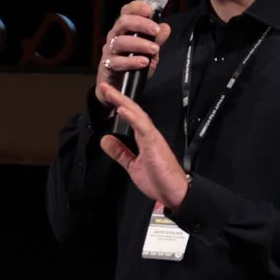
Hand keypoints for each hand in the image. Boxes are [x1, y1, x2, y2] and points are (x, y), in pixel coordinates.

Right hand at [96, 0, 172, 101]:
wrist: (118, 88)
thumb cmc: (132, 66)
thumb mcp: (149, 52)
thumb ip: (157, 40)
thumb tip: (165, 27)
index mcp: (124, 30)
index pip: (126, 12)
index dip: (136, 7)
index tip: (149, 10)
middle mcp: (114, 37)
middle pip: (122, 22)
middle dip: (141, 24)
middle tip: (155, 31)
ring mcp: (109, 52)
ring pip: (120, 42)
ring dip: (139, 44)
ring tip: (154, 50)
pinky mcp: (107, 67)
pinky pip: (117, 62)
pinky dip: (132, 61)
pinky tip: (144, 62)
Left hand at [96, 84, 190, 210]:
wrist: (175, 193)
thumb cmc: (159, 180)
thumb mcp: (132, 165)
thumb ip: (120, 152)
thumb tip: (105, 140)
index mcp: (144, 138)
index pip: (130, 117)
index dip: (117, 104)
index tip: (105, 94)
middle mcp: (149, 134)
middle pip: (133, 111)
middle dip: (118, 98)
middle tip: (104, 86)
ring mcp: (153, 138)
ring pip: (138, 115)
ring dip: (123, 103)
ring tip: (111, 92)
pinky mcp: (155, 145)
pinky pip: (143, 128)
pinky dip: (133, 118)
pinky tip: (122, 109)